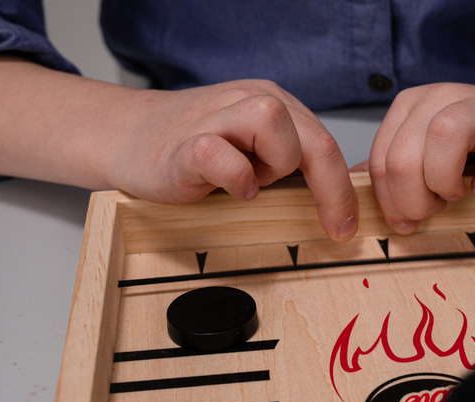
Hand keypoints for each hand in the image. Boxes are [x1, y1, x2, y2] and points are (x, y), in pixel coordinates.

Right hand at [0, 58, 358, 240]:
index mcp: (274, 103)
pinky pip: (226, 159)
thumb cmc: (193, 151)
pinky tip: (219, 188)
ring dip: (272, 169)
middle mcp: (252, 100)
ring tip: (247, 184)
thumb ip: (291, 165)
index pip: (326, 143)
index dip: (344, 189)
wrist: (126, 138)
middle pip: (314, 140)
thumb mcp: (253, 152)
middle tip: (333, 227)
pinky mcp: (188, 143)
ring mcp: (219, 116)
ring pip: (277, 132)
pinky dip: (234, 180)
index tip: (348, 226)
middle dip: (331, 191)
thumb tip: (342, 202)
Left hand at [365, 79, 474, 233]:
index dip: (389, 201)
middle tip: (434, 208)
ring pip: (443, 137)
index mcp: (411, 105)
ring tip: (457, 195)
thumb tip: (350, 189)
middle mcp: (442, 96)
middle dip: (414, 201)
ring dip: (444, 184)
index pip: (381, 160)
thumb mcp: (425, 151)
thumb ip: (392, 167)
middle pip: (404, 158)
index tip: (406, 219)